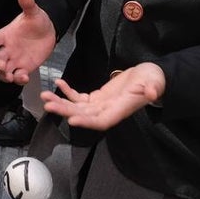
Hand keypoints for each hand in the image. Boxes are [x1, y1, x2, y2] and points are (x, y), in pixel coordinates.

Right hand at [0, 0, 56, 83]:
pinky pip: (17, 76)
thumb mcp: (34, 12)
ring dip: (4, 75)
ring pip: (3, 71)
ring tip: (11, 76)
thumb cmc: (37, 21)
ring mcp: (15, 59)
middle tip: (3, 65)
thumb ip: (28, 5)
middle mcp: (7, 49)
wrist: (48, 32)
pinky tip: (25, 77)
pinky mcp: (24, 68)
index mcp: (5, 35)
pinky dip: (19, 79)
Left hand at [42, 62, 166, 130]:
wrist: (151, 76)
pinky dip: (68, 91)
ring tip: (45, 97)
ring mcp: (102, 104)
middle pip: (84, 115)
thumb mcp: (155, 82)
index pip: (101, 121)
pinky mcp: (99, 97)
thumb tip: (151, 93)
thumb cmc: (154, 80)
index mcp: (121, 110)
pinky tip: (58, 83)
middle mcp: (108, 111)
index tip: (71, 120)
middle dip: (65, 111)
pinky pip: (80, 97)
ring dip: (61, 102)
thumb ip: (153, 88)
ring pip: (78, 107)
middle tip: (47, 105)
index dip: (86, 122)